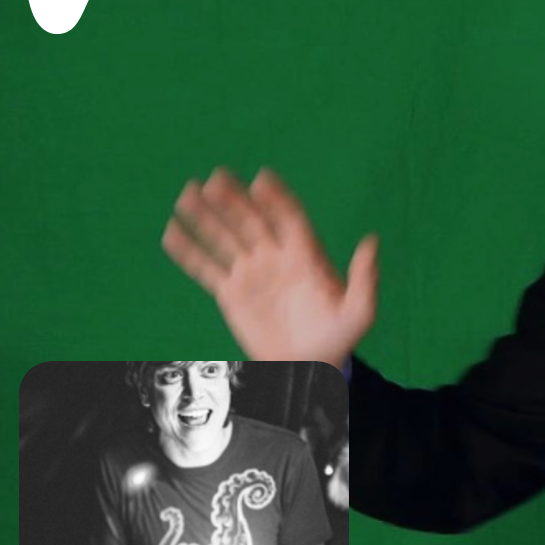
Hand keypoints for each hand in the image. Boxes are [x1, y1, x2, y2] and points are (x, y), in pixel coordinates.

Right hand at [161, 168, 377, 369]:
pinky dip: (189, 252)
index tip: (261, 178)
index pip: (289, 218)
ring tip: (188, 193)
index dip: (276, 198)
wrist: (307, 366)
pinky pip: (206, 269)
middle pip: (253, 221)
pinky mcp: (231, 293)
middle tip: (216, 177)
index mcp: (306, 255)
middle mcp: (276, 257)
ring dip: (207, 217)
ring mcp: (251, 273)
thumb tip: (372, 241)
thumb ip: (364, 278)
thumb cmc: (338, 338)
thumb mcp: (359, 312)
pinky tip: (173, 231)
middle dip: (235, 199)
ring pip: (225, 238)